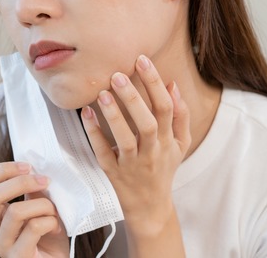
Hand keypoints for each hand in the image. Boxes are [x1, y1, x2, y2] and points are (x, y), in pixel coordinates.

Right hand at [0, 162, 68, 257]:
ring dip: (42, 204)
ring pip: (15, 211)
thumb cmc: (46, 233)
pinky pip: (34, 227)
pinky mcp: (18, 257)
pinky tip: (56, 227)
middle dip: (22, 182)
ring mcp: (1, 246)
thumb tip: (33, 169)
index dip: (3, 170)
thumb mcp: (37, 205)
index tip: (28, 167)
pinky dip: (50, 221)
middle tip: (44, 181)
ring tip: (53, 211)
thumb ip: (30, 189)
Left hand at [81, 55, 190, 238]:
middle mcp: (152, 152)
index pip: (166, 108)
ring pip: (125, 140)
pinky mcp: (113, 173)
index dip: (155, 83)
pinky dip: (95, 134)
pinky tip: (86, 114)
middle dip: (134, 98)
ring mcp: (132, 164)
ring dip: (114, 116)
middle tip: (118, 74)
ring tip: (102, 93)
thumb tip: (173, 85)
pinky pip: (103, 154)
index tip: (142, 60)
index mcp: (169, 141)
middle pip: (148, 124)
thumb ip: (181, 115)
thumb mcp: (181, 144)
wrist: (151, 207)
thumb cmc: (164, 168)